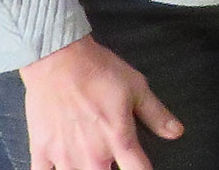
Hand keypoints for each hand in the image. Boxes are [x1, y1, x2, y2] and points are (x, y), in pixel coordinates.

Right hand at [19, 36, 181, 169]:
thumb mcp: (136, 87)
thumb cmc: (98, 71)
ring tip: (89, 163)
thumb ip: (156, 114)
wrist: (58, 59)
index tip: (140, 167)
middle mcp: (93, 153)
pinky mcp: (42, 151)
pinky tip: (61, 167)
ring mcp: (65, 156)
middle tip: (111, 162)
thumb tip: (176, 132)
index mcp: (119, 138)